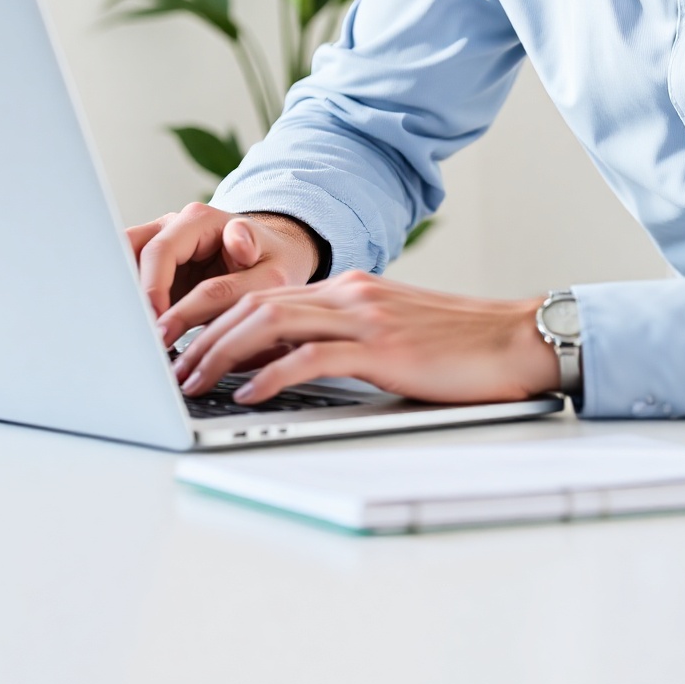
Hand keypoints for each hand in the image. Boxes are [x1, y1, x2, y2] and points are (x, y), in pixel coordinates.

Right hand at [126, 203, 320, 347]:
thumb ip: (255, 262)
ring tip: (128, 340)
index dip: (151, 292)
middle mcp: (170, 228)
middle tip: (137, 340)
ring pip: (118, 266)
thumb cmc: (272, 264)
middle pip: (128, 258)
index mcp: (198, 221)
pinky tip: (132, 337)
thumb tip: (236, 241)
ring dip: (120, 302)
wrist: (271, 261)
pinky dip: (125, 309)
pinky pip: (125, 284)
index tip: (157, 330)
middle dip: (130, 301)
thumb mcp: (273, 264)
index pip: (160, 252)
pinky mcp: (150, 271)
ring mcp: (156, 247)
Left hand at [171, 270, 559, 406]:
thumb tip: (285, 367)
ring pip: (273, 323)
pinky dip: (272, 375)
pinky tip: (247, 394)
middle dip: (203, 334)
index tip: (180, 343)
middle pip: (256, 304)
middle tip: (168, 366)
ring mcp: (366, 316)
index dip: (214, 317)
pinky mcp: (382, 347)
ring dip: (223, 354)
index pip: (264, 295)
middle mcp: (351, 293)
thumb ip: (341, 340)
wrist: (516, 340)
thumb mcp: (391, 333)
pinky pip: (312, 357)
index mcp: (350, 289)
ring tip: (191, 381)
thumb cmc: (460, 346)